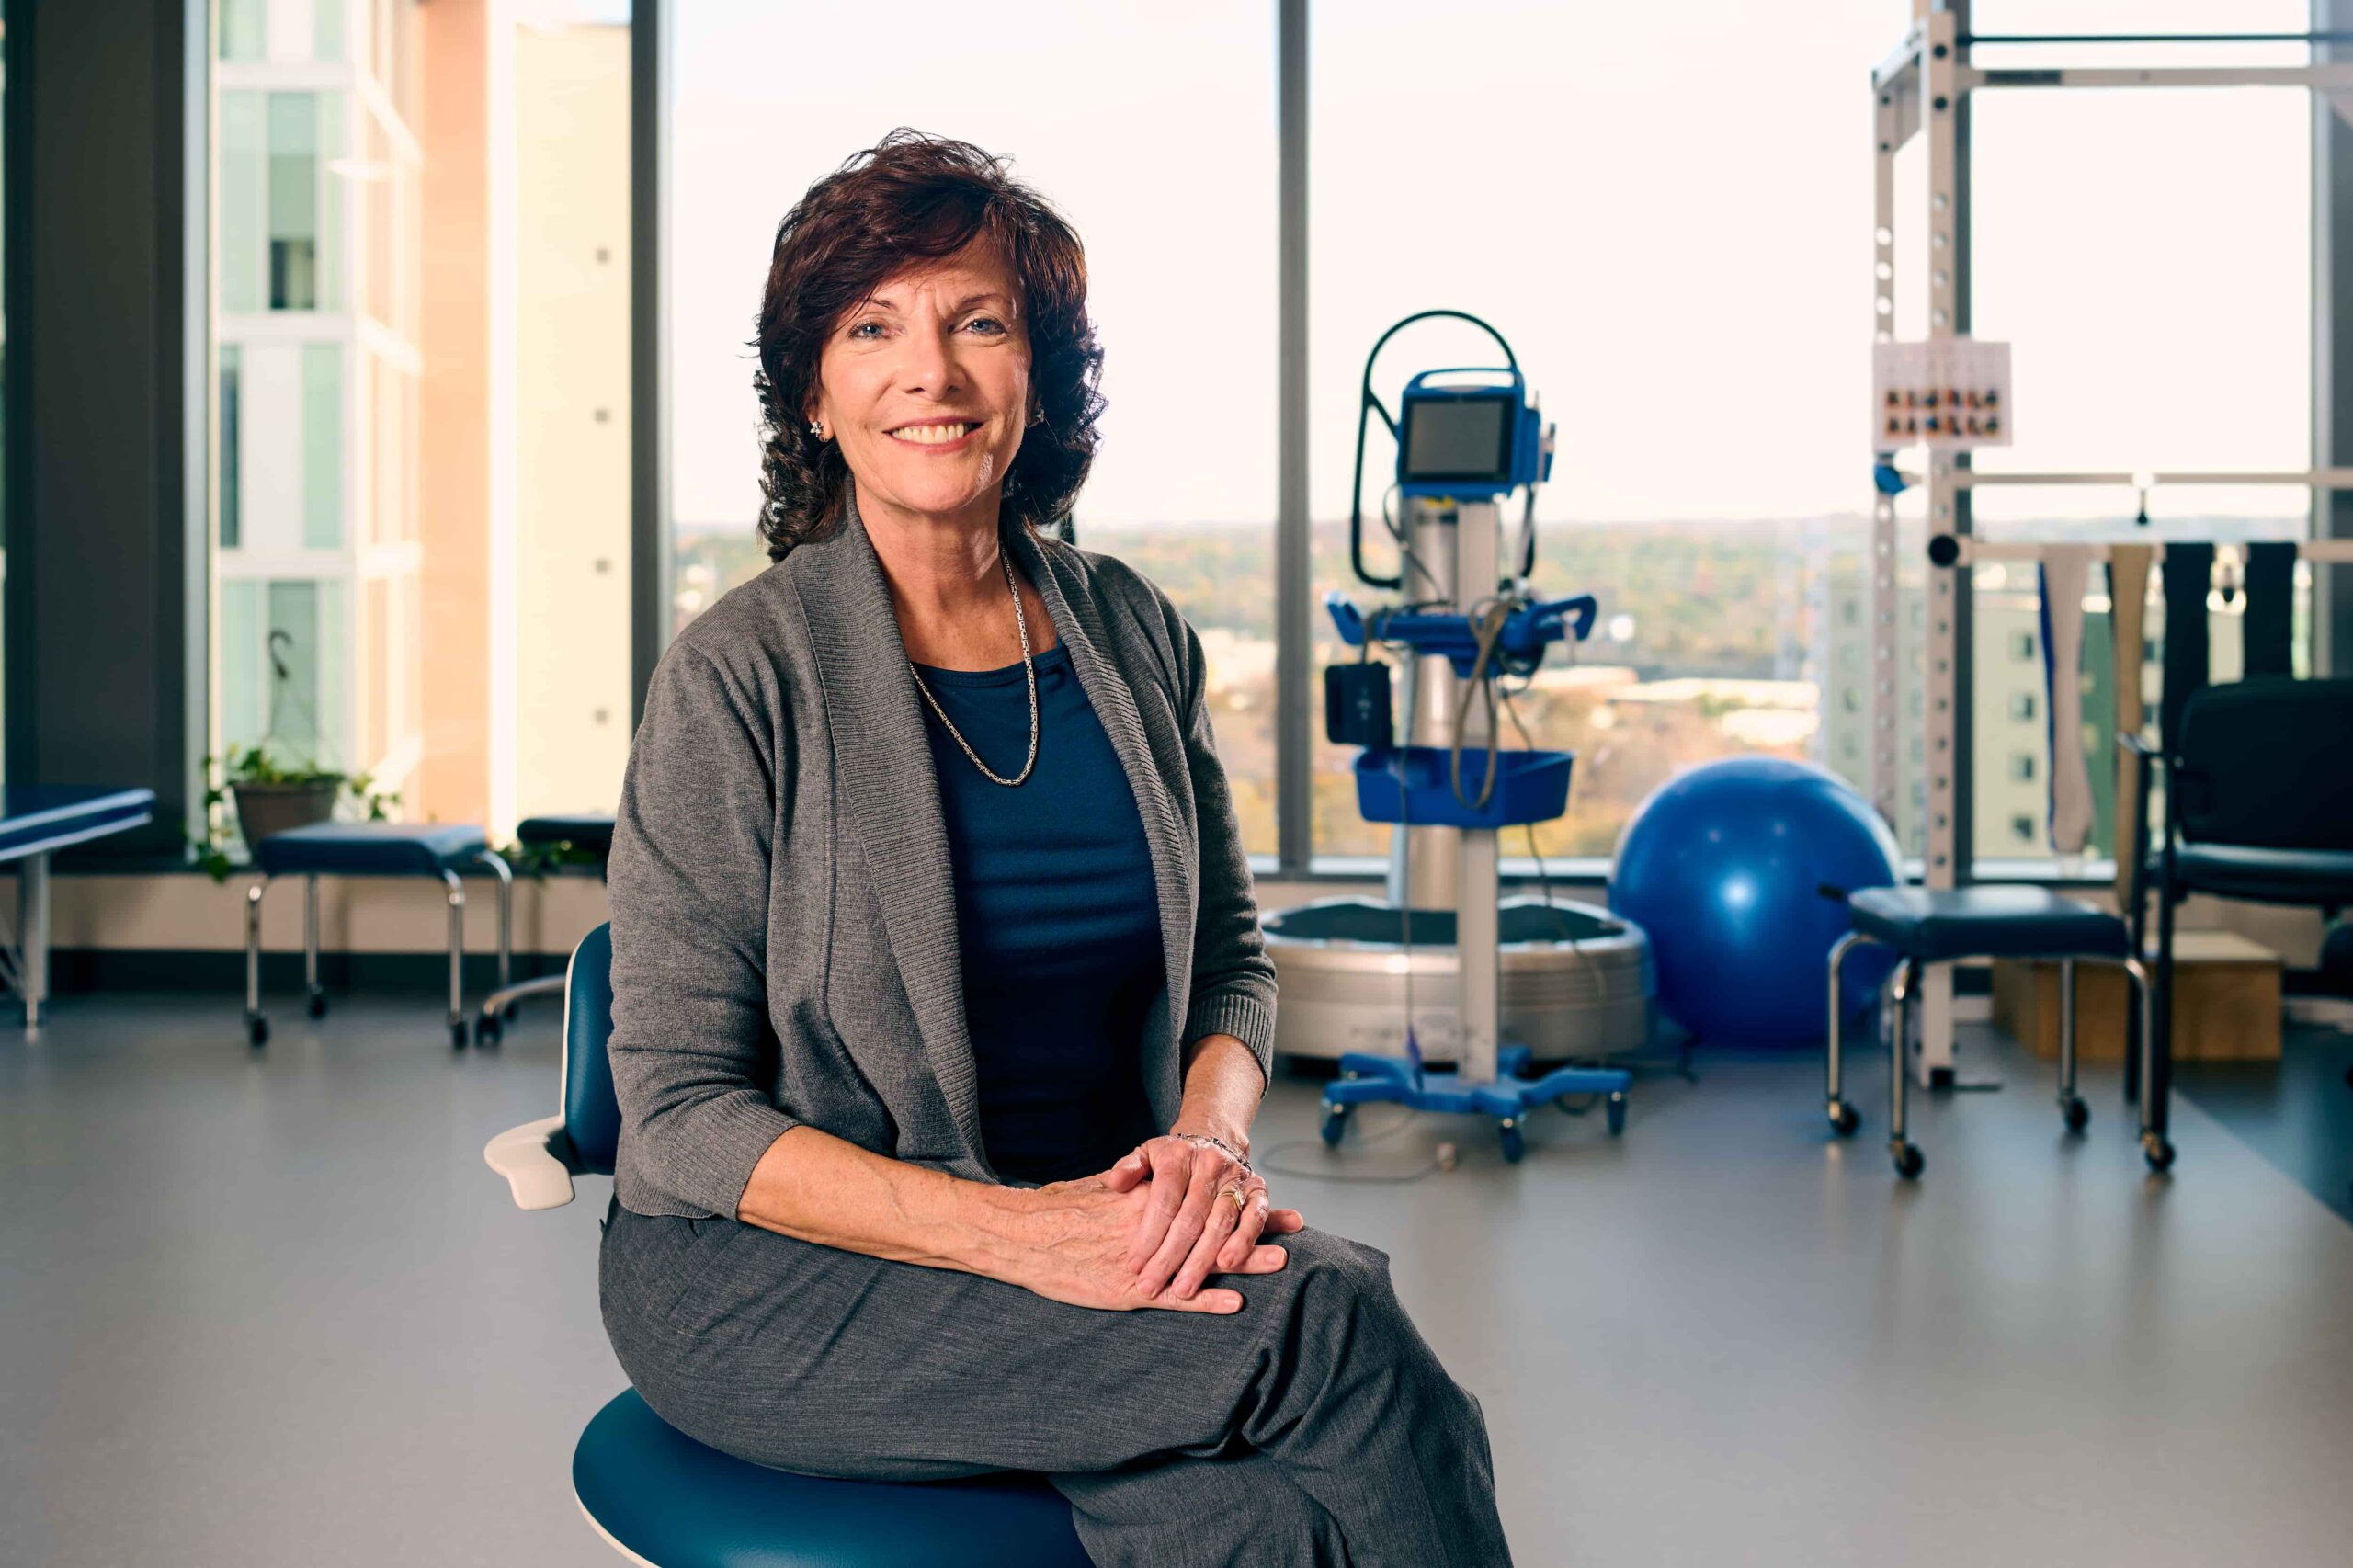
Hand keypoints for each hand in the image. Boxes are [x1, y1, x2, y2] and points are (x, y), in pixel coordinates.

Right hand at [1005, 1170, 1290, 1313]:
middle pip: (1215, 1224)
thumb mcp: (1101, 1189)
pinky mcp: (1131, 1289)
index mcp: (1150, 1201)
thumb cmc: (1059, 1211)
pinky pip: (1176, 1297)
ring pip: (1203, 1259)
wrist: (1024, 1235)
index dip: (1241, 1199)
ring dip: (1243, 1261)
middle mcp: (1155, 1227)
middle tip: (1295, 1224)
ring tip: (1282, 1262)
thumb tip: (1149, 1178)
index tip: (1273, 1197)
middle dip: (1255, 1226)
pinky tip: (1234, 1303)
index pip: (1205, 1197)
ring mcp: (1147, 1261)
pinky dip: (1205, 1300)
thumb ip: (1131, 1186)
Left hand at [1104, 1134, 1305, 1300]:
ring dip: (1202, 1259)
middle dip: (1170, 1258)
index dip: (1149, 1236)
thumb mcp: (1146, 1154)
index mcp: (1178, 1156)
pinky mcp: (1258, 1191)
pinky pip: (1254, 1219)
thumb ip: (1130, 1168)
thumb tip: (1115, 1182)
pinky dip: (1243, 1242)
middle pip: (1189, 1218)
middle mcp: (1210, 1166)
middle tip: (1151, 1286)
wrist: (1214, 1138)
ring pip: (1220, 1223)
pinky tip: (1228, 1264)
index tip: (1134, 1266)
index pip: (1163, 1202)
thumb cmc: (1174, 1156)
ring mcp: (1235, 1179)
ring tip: (1183, 1288)